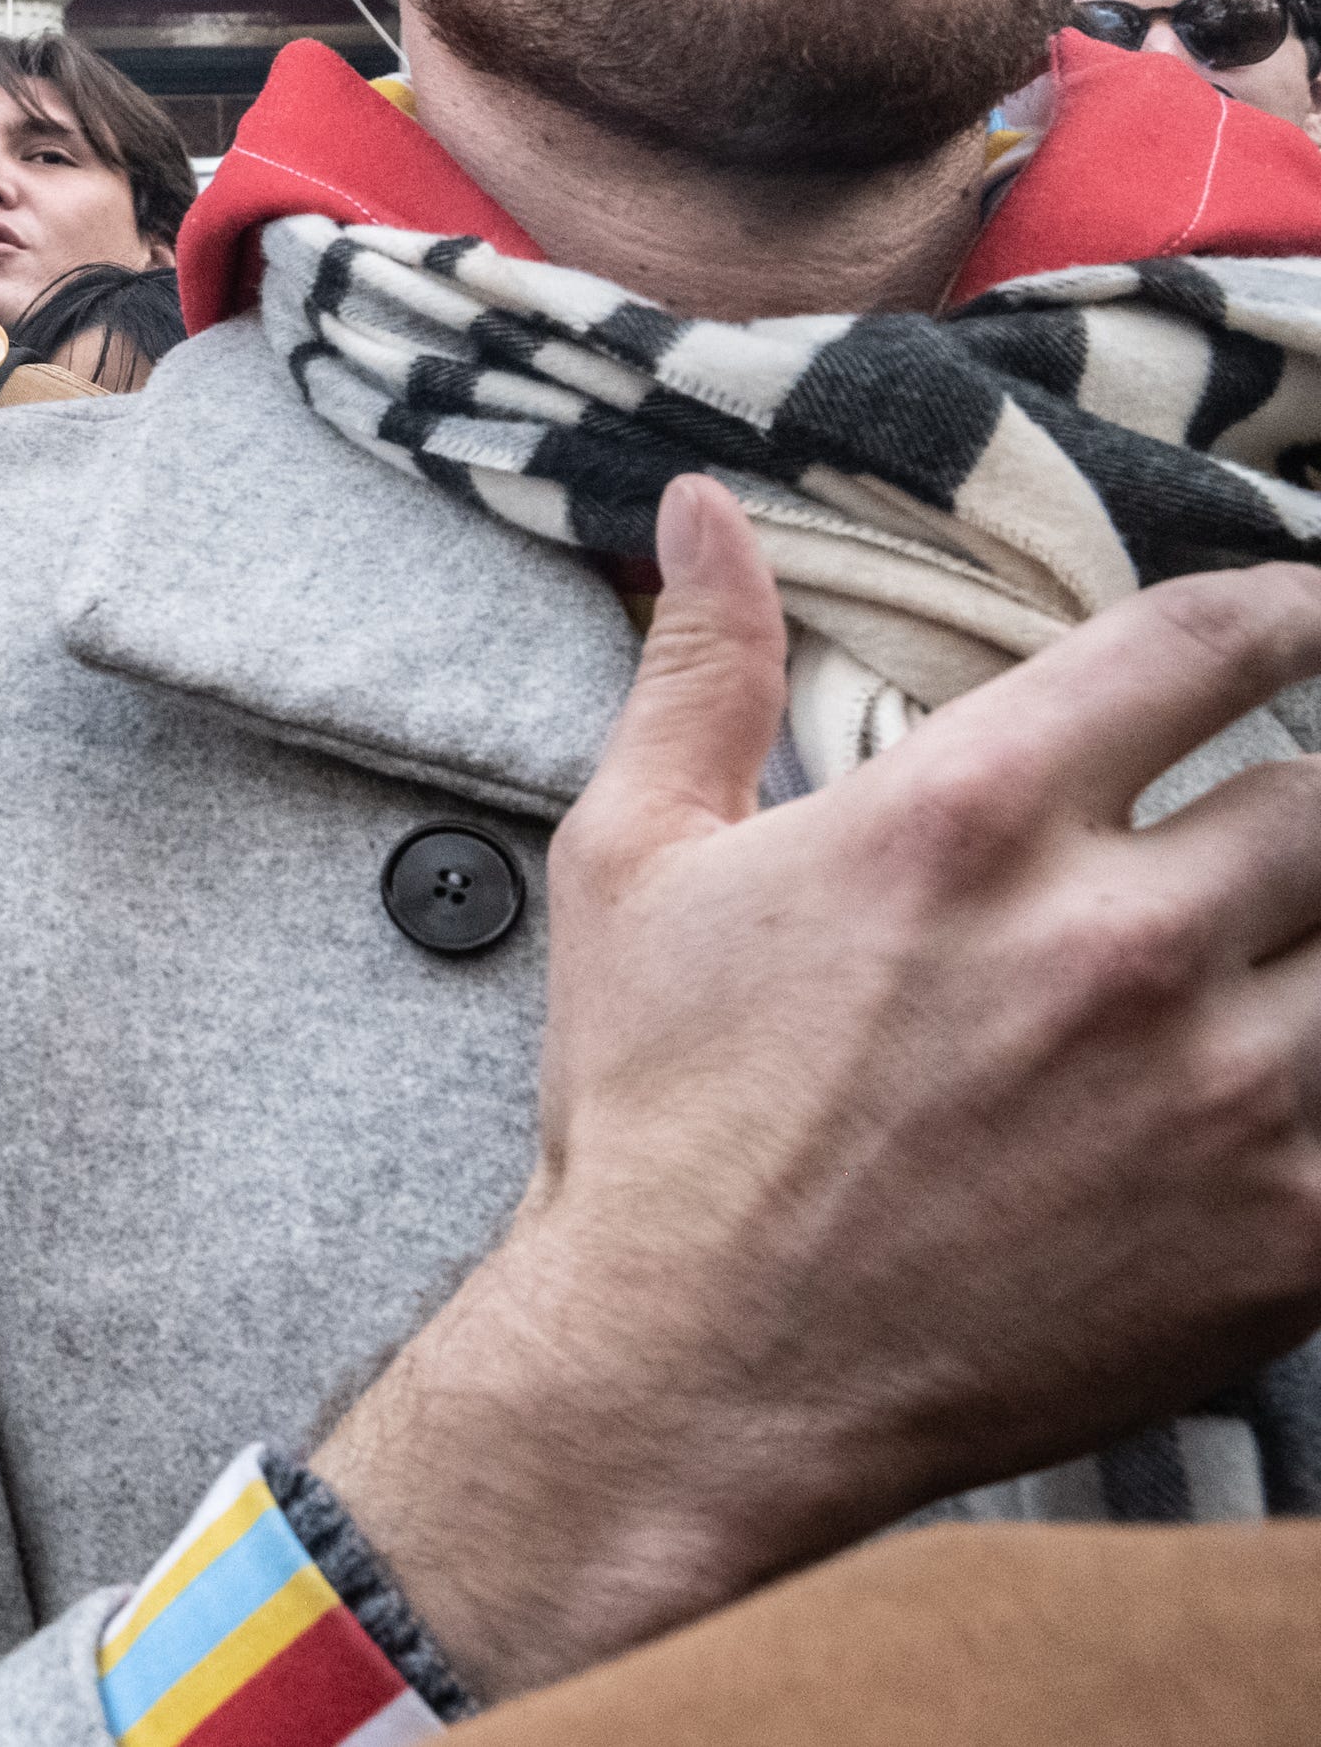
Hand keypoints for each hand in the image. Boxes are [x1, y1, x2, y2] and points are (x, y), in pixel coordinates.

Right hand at [312, 477, 1320, 1700]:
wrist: (692, 1376)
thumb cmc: (659, 1115)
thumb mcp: (633, 862)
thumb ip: (703, 670)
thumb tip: (703, 509)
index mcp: (961, 821)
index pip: (1212, 646)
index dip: (1294, 610)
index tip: (1308, 620)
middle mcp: (1109, 939)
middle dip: (1313, 793)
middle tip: (1276, 822)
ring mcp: (1215, 1094)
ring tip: (1276, 941)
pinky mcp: (1281, 1235)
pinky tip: (1281, 1070)